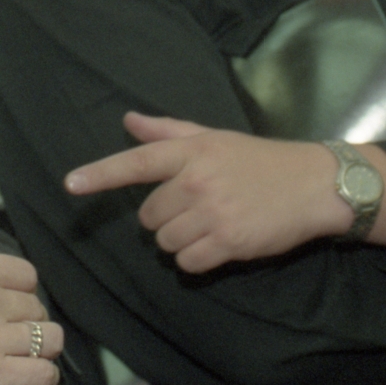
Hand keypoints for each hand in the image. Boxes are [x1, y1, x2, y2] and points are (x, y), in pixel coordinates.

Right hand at [0, 251, 62, 384]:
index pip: (25, 275)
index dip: (21, 294)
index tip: (11, 308)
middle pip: (36, 308)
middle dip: (28, 325)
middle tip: (12, 342)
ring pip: (48, 339)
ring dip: (40, 351)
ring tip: (24, 363)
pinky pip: (41, 374)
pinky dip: (39, 379)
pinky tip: (24, 384)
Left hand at [65, 112, 385, 272]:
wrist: (313, 185)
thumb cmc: (259, 160)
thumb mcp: (215, 138)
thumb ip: (169, 132)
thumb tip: (128, 121)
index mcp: (192, 151)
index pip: (138, 161)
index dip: (101, 174)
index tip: (72, 184)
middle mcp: (198, 180)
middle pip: (149, 217)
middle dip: (166, 218)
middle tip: (198, 208)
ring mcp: (213, 213)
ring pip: (166, 243)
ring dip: (181, 241)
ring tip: (212, 225)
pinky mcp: (229, 241)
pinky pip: (188, 263)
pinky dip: (197, 260)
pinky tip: (219, 243)